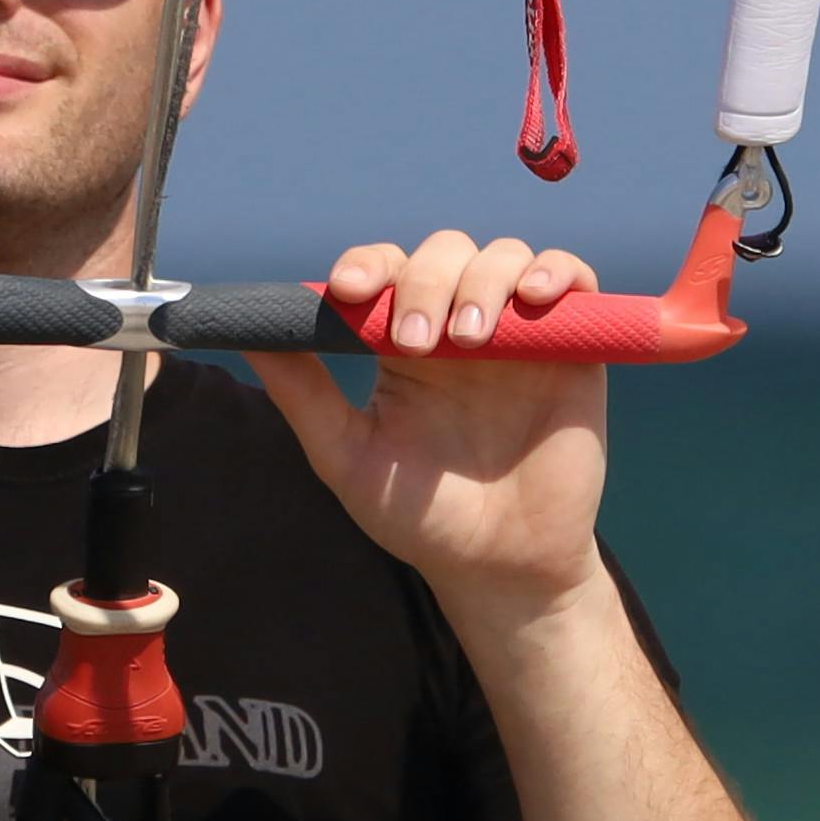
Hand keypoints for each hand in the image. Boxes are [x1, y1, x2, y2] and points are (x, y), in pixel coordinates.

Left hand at [243, 231, 612, 627]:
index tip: (348, 290)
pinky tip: (536, 298)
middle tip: (415, 342)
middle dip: (424, 282)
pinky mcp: (574, 349)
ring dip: (482, 280)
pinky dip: (557, 272)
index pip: (385, 271)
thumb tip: (245, 334)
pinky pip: (574, 282)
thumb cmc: (422, 517)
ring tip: (470, 339)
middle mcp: (460, 325)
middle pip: (444, 253)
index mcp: (402, 341)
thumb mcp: (348, 457)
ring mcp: (518, 333)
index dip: (368, 265)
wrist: (500, 568)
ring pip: (504, 256)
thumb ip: (303, 394)